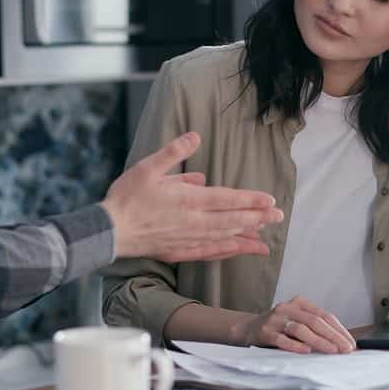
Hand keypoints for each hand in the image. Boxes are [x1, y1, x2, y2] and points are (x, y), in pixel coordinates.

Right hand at [102, 132, 284, 262]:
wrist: (109, 230)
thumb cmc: (126, 197)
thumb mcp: (148, 167)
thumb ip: (174, 152)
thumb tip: (196, 136)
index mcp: (188, 200)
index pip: (227, 199)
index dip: (250, 200)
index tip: (269, 200)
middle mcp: (193, 222)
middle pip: (232, 220)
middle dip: (257, 219)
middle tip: (279, 217)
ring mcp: (187, 239)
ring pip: (224, 239)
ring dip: (246, 237)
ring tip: (265, 238)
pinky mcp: (179, 251)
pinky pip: (208, 253)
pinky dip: (225, 252)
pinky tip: (236, 251)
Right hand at [247, 296, 355, 353]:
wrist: (248, 328)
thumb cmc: (280, 327)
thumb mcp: (297, 321)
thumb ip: (315, 328)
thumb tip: (341, 344)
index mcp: (299, 303)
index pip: (324, 315)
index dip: (339, 330)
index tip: (350, 343)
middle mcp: (287, 308)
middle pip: (314, 321)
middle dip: (333, 336)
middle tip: (345, 349)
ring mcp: (275, 319)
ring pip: (300, 329)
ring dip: (318, 341)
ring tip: (332, 351)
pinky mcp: (264, 332)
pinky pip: (282, 339)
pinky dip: (295, 345)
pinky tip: (306, 351)